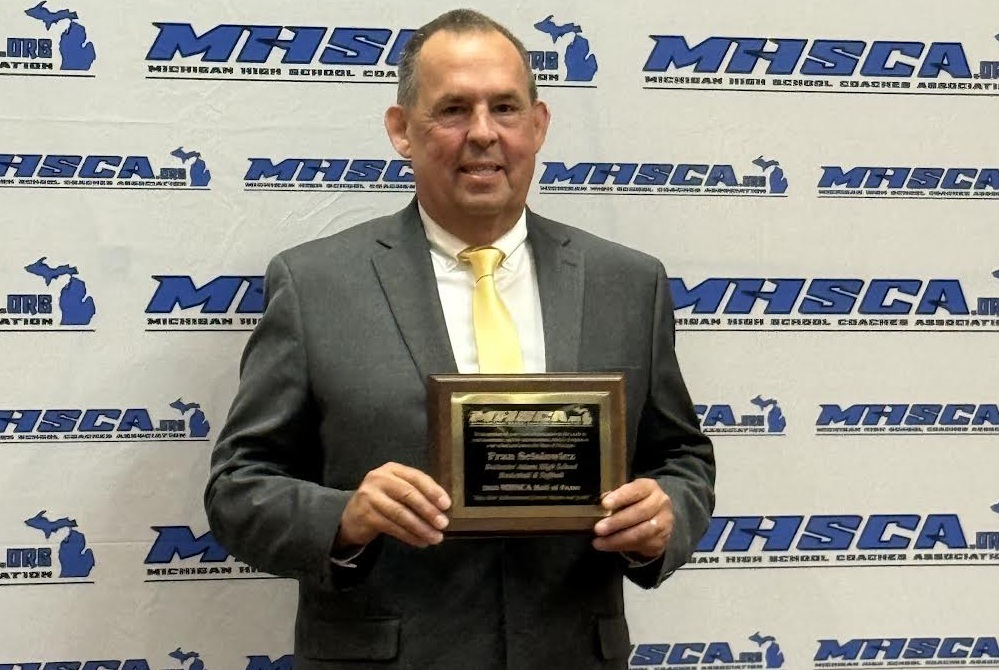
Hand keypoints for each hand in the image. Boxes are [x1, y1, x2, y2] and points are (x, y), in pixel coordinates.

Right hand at [335, 462, 450, 549]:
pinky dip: (409, 536)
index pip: (416, 477)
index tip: (446, 504)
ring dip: (421, 527)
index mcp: (392, 469)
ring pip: (401, 513)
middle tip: (443, 524)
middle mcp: (379, 478)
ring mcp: (370, 496)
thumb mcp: (397, 491)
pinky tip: (420, 542)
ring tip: (435, 537)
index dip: (433, 490)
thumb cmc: (383, 502)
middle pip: (408, 494)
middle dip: (428, 510)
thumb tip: (443, 509)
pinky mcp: (366, 515)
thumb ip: (416, 494)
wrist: (352, 517)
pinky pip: (392, 527)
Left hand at [591, 478, 671, 559]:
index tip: (604, 504)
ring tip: (600, 541)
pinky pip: (640, 545)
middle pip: (639, 512)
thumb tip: (601, 502)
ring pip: (640, 532)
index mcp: (649, 487)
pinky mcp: (661, 540)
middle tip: (598, 528)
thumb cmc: (634, 503)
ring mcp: (664, 523)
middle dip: (617, 522)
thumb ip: (614, 496)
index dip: (620, 497)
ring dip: (617, 538)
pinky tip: (607, 546)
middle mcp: (660, 503)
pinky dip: (621, 546)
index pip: (636, 490)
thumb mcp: (625, 495)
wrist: (654, 520)